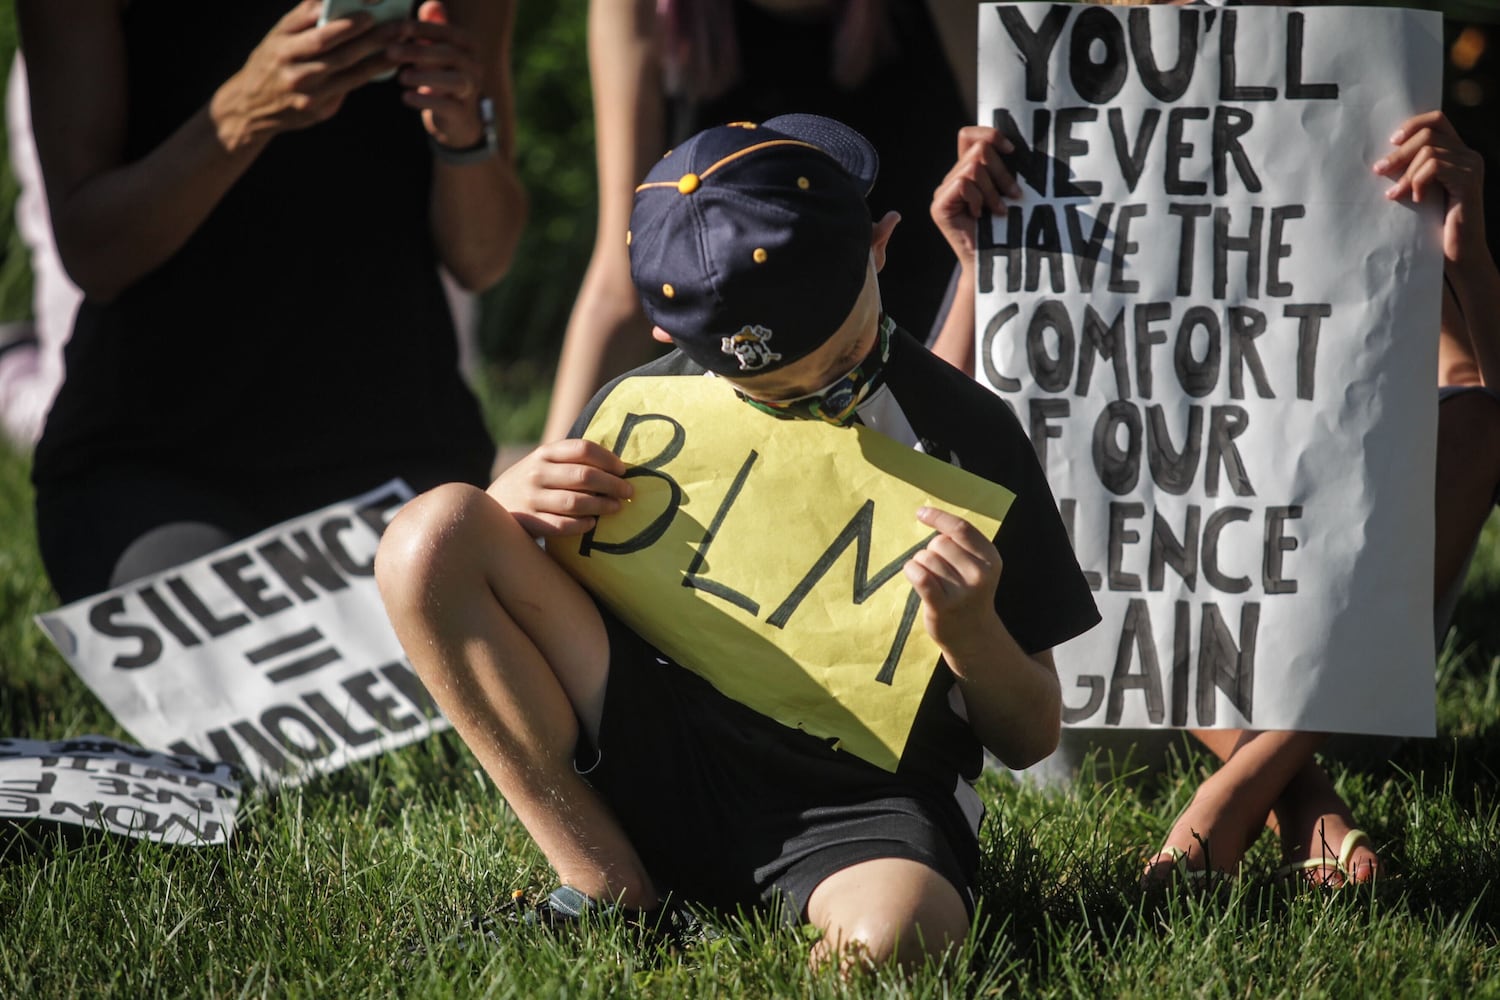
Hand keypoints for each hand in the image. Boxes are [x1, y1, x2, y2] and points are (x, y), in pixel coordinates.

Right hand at [210, 0, 405, 149]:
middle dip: (371, 39)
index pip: (317, 31)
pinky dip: (369, 75)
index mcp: (283, 44)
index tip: (370, 13)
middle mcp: (292, 68)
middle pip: (337, 53)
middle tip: (398, 26)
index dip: (346, 24)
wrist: (251, 105)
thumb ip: (304, 16)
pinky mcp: (316, 110)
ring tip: (400, 45)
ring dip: (378, 59)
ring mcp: (305, 92)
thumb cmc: (274, 59)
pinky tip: (388, 65)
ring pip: (347, 73)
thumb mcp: (279, 34)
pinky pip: (347, 89)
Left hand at [393, 1, 488, 149]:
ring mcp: (471, 91)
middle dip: (418, 52)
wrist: (455, 119)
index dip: (424, 29)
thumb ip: (432, 26)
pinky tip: (406, 97)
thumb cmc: (440, 75)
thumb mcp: (435, 48)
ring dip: (425, 77)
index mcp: (468, 47)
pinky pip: (447, 106)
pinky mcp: (462, 114)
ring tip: (401, 77)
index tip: (399, 27)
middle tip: (390, 51)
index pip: (449, 32)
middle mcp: (475, 67)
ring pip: (454, 81)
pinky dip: (426, 101)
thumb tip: (429, 5)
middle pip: (449, 55)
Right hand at [487, 439, 634, 537]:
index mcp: (544, 453)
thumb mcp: (543, 464)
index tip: (623, 470)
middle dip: (612, 484)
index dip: (608, 458)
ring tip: (616, 507)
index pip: (582, 448)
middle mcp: (536, 473)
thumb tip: (616, 467)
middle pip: (584, 476)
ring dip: (602, 505)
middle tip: (628, 491)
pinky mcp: (528, 522)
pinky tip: (592, 524)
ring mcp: (531, 498)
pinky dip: (581, 525)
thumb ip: (570, 461)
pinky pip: (562, 525)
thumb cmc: (531, 485)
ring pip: (575, 502)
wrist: (489, 510)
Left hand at [903, 506, 1002, 668]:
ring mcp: (961, 592)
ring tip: (931, 579)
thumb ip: (961, 543)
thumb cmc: (968, 593)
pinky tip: (913, 575)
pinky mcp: (942, 606)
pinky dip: (911, 570)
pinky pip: (919, 575)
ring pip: (925, 557)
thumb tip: (926, 514)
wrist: (973, 635)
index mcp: (990, 559)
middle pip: (939, 542)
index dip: (939, 517)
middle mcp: (979, 574)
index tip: (921, 513)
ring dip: (920, 563)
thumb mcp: (977, 566)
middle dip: (931, 550)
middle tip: (938, 569)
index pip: (961, 528)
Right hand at [930, 125, 1021, 265]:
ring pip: (973, 167)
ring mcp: (942, 193)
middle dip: (1001, 172)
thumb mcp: (1007, 189)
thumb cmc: (1006, 228)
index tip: (1012, 151)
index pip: (968, 135)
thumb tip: (1012, 145)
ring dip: (992, 189)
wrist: (994, 263)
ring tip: (999, 210)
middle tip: (1013, 195)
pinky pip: (963, 184)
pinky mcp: (939, 207)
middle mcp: (951, 179)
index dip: (990, 134)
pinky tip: (981, 215)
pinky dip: (978, 198)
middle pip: (978, 150)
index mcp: (965, 171)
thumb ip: (1002, 167)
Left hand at [1375, 110, 1487, 264]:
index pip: (1437, 120)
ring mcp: (1471, 166)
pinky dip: (1418, 181)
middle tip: (1378, 171)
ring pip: (1429, 152)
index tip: (1391, 141)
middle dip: (1399, 153)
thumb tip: (1383, 159)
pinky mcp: (1468, 181)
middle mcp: (1469, 155)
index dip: (1413, 124)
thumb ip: (1414, 170)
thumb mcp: (1422, 190)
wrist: (1458, 252)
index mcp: (1458, 153)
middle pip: (1428, 134)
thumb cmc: (1434, 225)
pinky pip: (1434, 167)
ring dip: (1405, 173)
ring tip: (1395, 194)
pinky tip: (1416, 199)